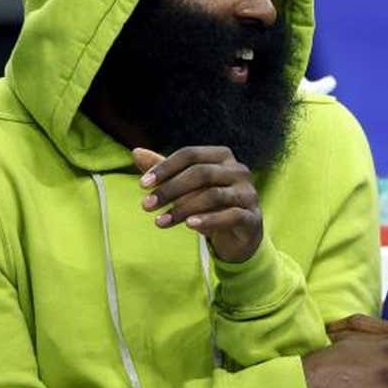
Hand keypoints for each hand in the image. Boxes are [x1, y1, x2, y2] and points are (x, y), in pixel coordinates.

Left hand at [132, 146, 261, 262]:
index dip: (165, 168)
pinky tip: (189, 226)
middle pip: (201, 173)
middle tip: (146, 205)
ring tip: (159, 221)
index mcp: (222, 157)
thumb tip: (135, 152)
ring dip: (182, 209)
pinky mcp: (252, 218)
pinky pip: (230, 216)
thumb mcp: (187, 186)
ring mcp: (248, 194)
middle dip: (170, 189)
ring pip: (213, 196)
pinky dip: (208, 220)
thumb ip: (166, 170)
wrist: (241, 234)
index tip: (142, 185)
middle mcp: (239, 171)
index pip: (190, 154)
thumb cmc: (211, 204)